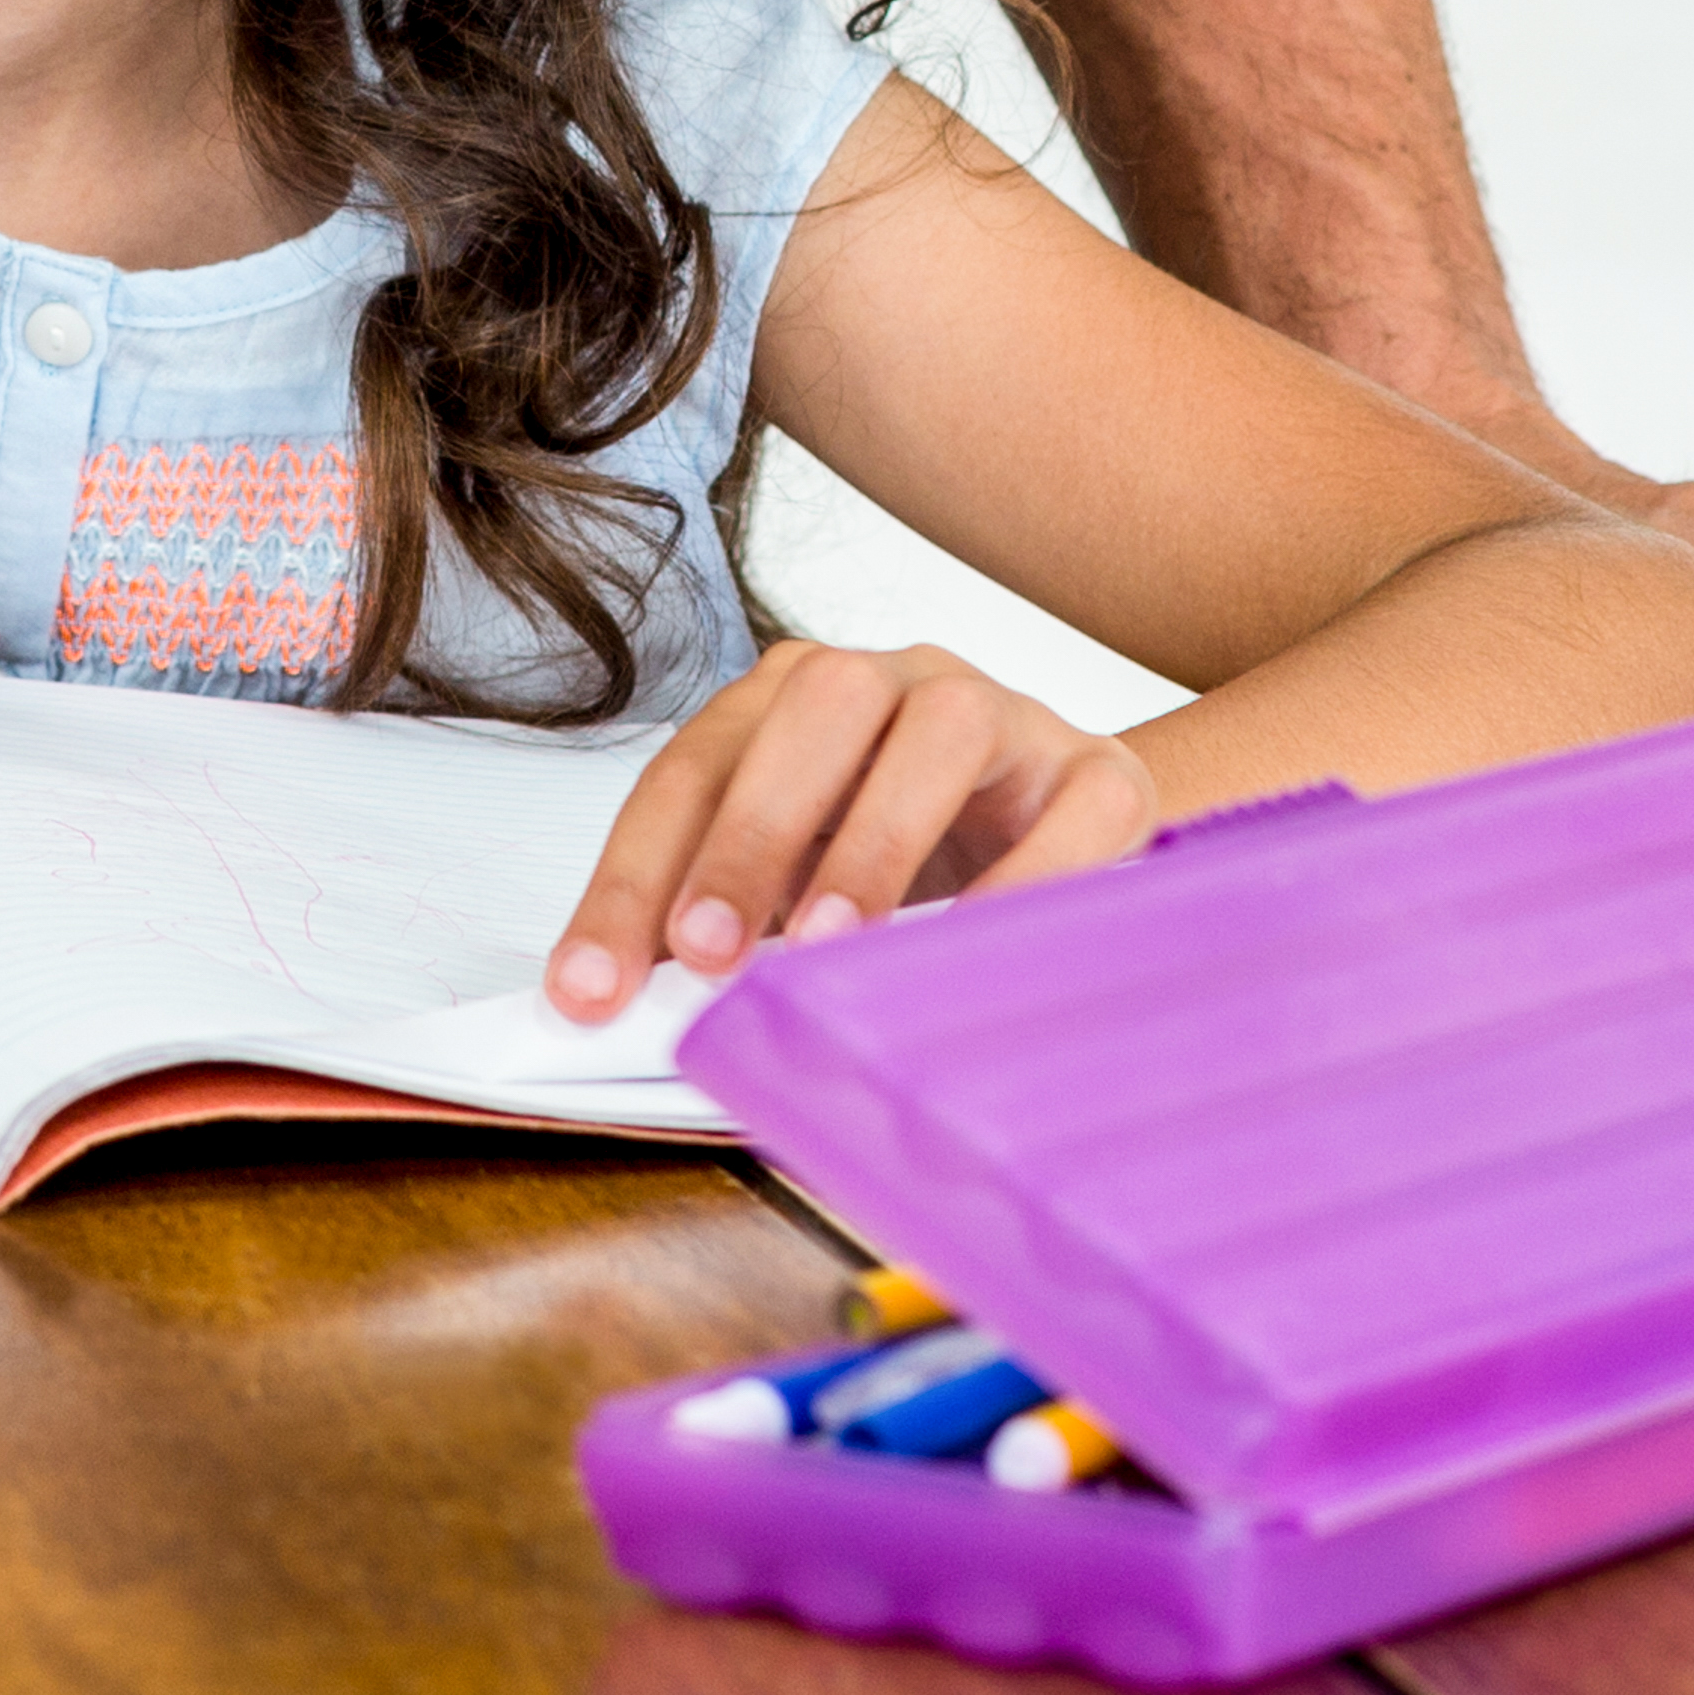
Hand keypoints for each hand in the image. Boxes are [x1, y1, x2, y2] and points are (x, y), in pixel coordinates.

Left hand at [544, 635, 1137, 1017]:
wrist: (1071, 844)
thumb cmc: (912, 872)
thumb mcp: (800, 891)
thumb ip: (731, 930)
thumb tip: (630, 1012)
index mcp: (796, 700)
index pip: (693, 769)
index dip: (632, 877)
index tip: (590, 987)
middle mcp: (897, 682)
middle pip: (814, 705)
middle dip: (749, 832)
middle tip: (707, 954)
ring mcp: (1007, 716)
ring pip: (941, 726)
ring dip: (875, 840)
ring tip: (830, 947)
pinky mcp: (1103, 775)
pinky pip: (1074, 807)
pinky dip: (1023, 880)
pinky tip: (971, 954)